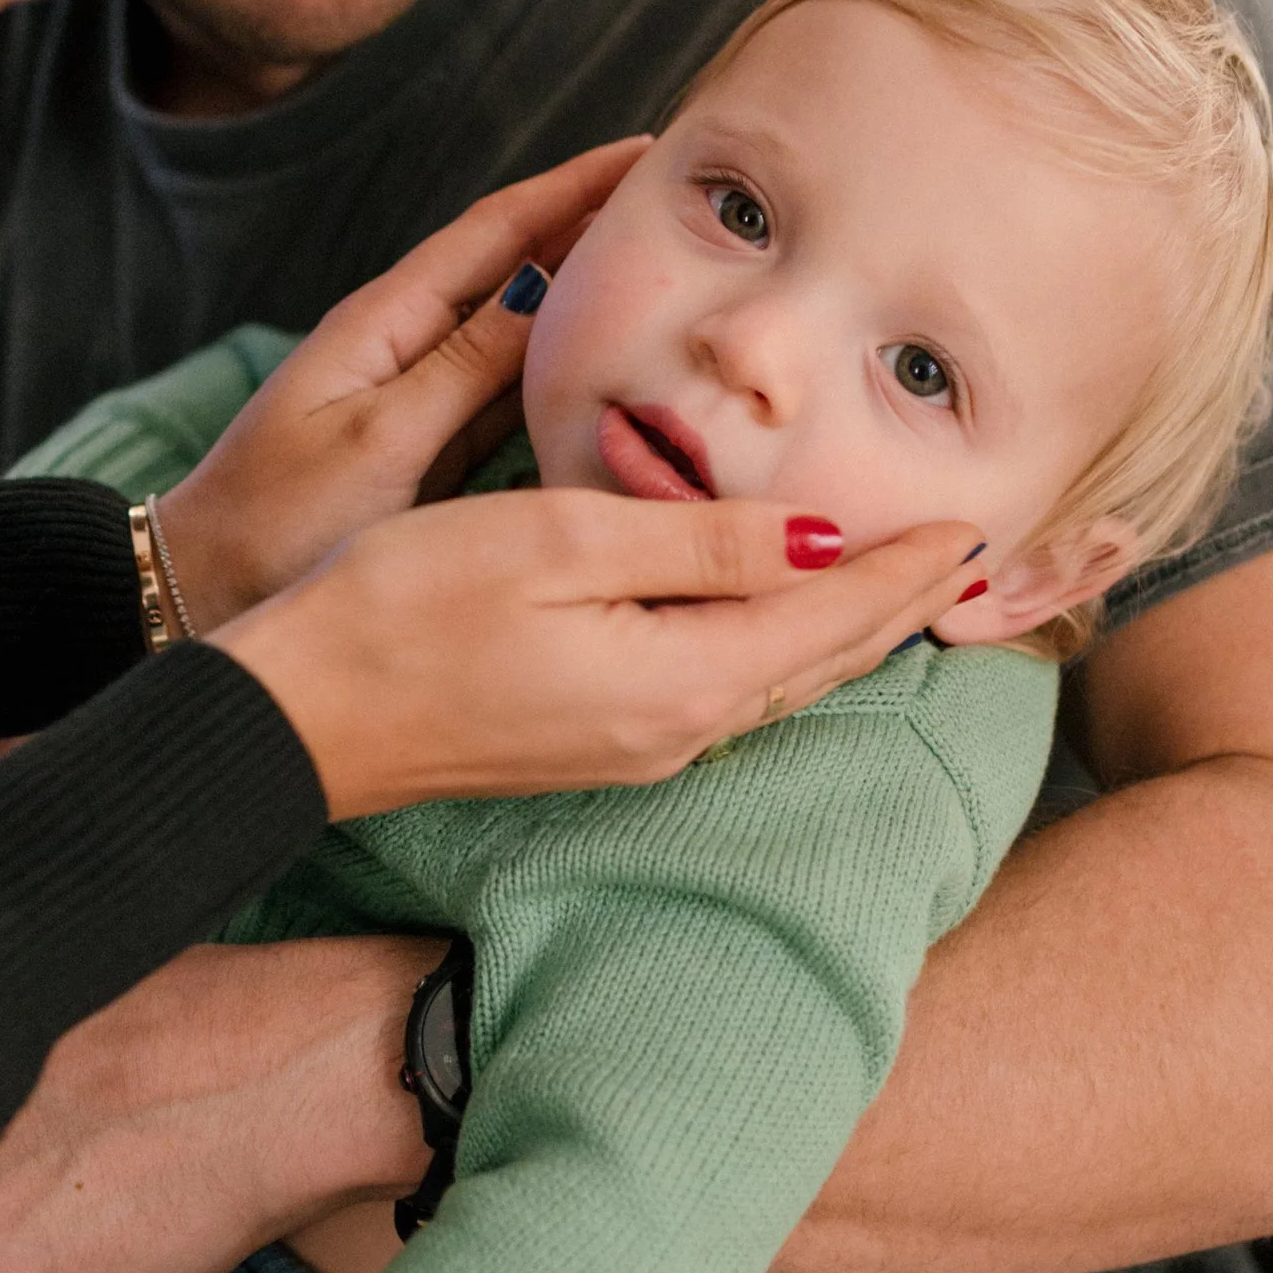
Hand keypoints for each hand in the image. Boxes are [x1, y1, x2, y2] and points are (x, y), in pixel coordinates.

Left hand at [151, 138, 643, 627]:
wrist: (201, 597)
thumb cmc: (275, 525)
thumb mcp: (378, 443)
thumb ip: (462, 368)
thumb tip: (545, 287)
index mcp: (385, 324)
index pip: (497, 230)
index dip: (574, 186)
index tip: (651, 151)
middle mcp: (407, 346)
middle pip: (518, 267)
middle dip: (595, 225)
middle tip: (688, 203)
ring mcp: (421, 398)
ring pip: (525, 331)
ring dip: (592, 297)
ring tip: (677, 272)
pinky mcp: (431, 450)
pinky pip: (514, 395)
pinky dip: (568, 372)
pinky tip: (621, 371)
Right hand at [221, 498, 988, 819]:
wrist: (300, 717)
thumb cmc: (406, 609)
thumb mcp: (558, 542)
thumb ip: (697, 543)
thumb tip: (817, 536)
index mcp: (681, 679)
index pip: (833, 616)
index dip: (906, 568)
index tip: (973, 521)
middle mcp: (676, 732)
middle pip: (822, 661)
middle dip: (900, 605)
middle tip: (968, 551)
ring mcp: (635, 751)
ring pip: (778, 683)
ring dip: (846, 632)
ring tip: (901, 583)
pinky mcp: (595, 748)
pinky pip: (726, 696)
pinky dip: (780, 651)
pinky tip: (781, 621)